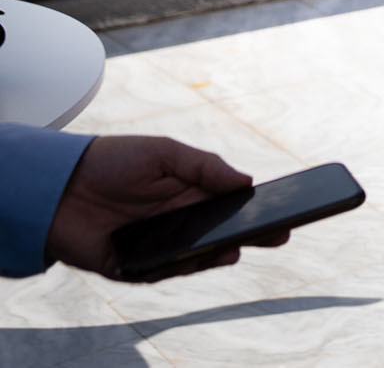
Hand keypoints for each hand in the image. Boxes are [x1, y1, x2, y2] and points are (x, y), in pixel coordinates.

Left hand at [48, 135, 282, 280]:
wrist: (55, 186)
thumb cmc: (110, 161)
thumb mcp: (163, 153)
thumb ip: (205, 166)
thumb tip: (246, 181)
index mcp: (189, 192)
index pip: (231, 204)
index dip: (257, 209)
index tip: (287, 209)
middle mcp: (177, 221)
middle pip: (221, 233)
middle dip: (251, 234)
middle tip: (279, 234)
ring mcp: (157, 245)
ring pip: (197, 257)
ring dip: (217, 254)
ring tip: (236, 246)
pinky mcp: (133, 266)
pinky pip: (164, 271)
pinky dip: (182, 267)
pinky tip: (198, 258)